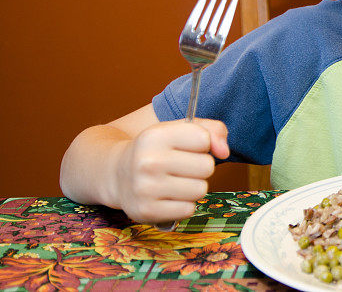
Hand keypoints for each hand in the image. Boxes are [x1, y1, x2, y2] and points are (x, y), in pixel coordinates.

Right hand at [112, 118, 228, 222]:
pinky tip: (168, 196)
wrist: (117, 174)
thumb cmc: (157, 150)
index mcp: (156, 135)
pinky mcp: (147, 211)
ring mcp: (146, 188)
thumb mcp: (180, 129)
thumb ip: (212, 130)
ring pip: (200, 190)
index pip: (204, 139)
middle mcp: (148, 161)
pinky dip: (184, 204)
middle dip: (201, 167)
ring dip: (194, 187)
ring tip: (176, 181)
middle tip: (182, 166)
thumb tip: (224, 152)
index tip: (188, 146)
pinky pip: (189, 210)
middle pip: (206, 166)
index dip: (203, 144)